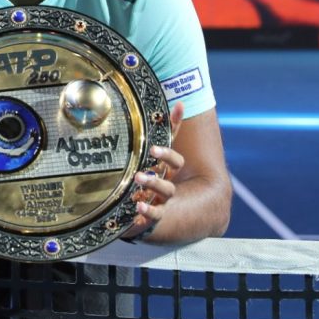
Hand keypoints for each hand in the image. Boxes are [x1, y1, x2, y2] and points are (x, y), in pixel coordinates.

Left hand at [124, 102, 184, 240]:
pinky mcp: (157, 216)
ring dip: (153, 185)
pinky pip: (155, 215)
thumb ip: (170, 132)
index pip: (173, 160)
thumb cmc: (160, 177)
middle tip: (142, 165)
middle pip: (169, 175)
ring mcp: (164, 200)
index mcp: (169, 171)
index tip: (153, 149)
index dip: (165, 154)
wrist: (168, 211)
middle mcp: (169, 184)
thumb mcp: (161, 159)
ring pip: (164, 192)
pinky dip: (148, 212)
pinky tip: (138, 207)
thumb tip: (180, 102)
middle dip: (158, 168)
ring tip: (138, 179)